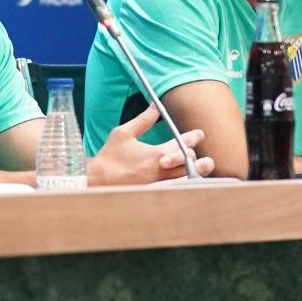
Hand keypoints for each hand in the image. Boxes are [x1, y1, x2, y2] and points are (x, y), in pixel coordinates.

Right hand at [88, 103, 209, 184]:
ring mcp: (159, 184)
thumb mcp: (124, 133)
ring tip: (204, 169)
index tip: (199, 134)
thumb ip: (143, 120)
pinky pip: (177, 190)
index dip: (193, 137)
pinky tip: (190, 184)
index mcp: (155, 153)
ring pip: (187, 179)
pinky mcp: (155, 194)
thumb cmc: (109, 157)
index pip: (182, 143)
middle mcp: (161, 170)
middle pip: (189, 162)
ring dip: (196, 172)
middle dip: (196, 156)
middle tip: (202, 154)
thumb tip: (155, 106)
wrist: (97, 180)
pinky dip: (186, 185)